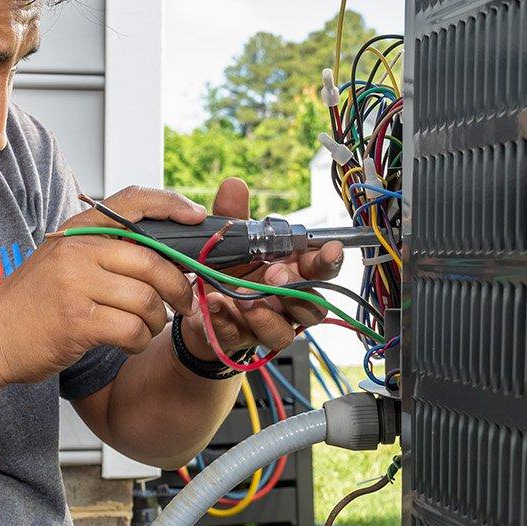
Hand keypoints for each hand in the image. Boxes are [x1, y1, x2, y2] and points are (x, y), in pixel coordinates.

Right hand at [0, 187, 205, 385]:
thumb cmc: (32, 306)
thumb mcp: (62, 263)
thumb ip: (105, 251)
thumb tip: (167, 251)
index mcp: (76, 230)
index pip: (133, 201)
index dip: (171, 205)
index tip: (197, 218)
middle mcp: (75, 250)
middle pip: (152, 260)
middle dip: (178, 286)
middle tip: (184, 303)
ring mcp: (74, 285)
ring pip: (147, 299)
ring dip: (158, 320)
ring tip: (147, 328)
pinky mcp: (75, 322)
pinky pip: (132, 328)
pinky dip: (140, 340)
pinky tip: (128, 342)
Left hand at [179, 178, 345, 358]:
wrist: (196, 304)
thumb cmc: (227, 268)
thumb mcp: (230, 239)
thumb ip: (234, 215)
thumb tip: (234, 185)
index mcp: (293, 269)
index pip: (321, 267)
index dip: (328, 259)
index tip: (330, 249)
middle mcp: (288, 301)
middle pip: (313, 304)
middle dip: (297, 291)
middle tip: (274, 275)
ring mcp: (268, 324)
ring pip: (284, 331)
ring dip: (267, 315)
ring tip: (244, 300)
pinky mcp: (242, 340)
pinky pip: (240, 337)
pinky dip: (227, 322)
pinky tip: (214, 306)